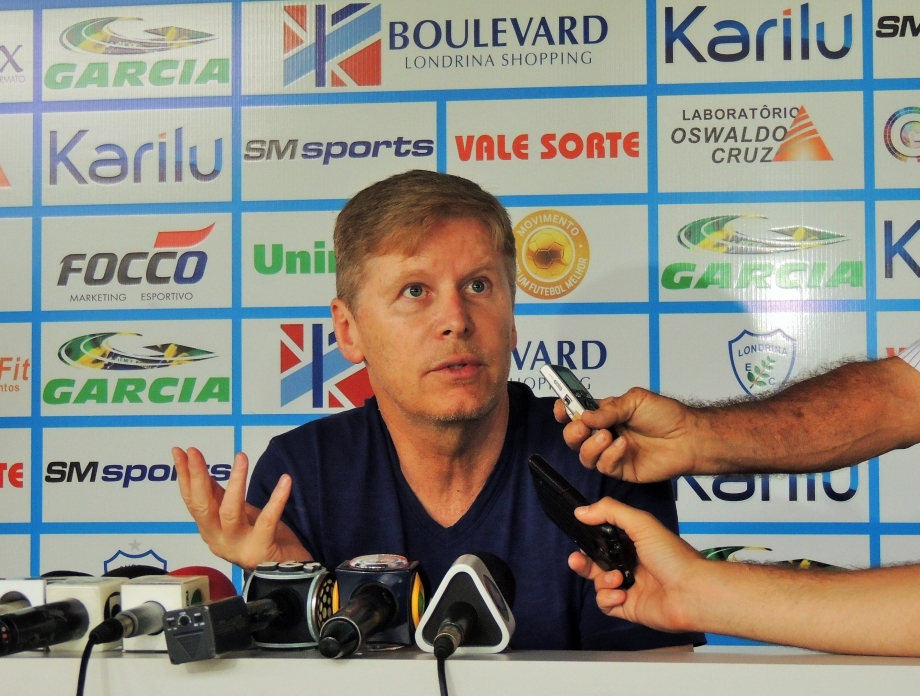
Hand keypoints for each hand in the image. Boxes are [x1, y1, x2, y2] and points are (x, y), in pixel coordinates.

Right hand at [172, 447, 310, 571]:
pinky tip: (286, 480)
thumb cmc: (263, 542)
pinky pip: (267, 520)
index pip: (192, 502)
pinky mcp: (261, 549)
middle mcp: (218, 541)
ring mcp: (238, 547)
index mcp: (211, 531)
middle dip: (197, 478)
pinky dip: (276, 498)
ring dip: (236, 482)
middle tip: (194, 452)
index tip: (179, 452)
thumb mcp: (238, 516)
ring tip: (241, 457)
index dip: (184, 476)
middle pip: (202, 508)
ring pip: (230, 512)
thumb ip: (220, 498)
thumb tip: (200, 471)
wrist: (288, 575)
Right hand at [554, 387, 697, 481]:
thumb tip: (584, 416)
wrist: (688, 437)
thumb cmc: (666, 415)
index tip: (561, 408)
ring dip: (590, 445)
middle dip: (572, 431)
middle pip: (574, 437)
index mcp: (605, 414)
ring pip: (584, 455)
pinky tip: (623, 446)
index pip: (577, 412)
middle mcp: (604, 433)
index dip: (564, 410)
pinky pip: (604, 466)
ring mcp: (611, 453)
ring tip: (606, 436)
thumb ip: (608, 410)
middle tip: (582, 426)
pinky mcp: (620, 470)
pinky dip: (610, 456)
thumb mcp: (635, 401)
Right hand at [568, 497, 704, 633]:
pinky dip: (609, 598)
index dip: (590, 539)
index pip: (604, 540)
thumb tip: (580, 512)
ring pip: (599, 584)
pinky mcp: (629, 608)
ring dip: (602, 580)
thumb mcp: (641, 523)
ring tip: (618, 579)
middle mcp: (631, 565)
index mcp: (634, 544)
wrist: (691, 591)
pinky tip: (622, 594)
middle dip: (583, 562)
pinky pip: (606, 604)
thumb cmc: (671, 555)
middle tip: (576, 559)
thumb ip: (610, 512)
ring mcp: (630, 588)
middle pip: (596, 563)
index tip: (579, 535)